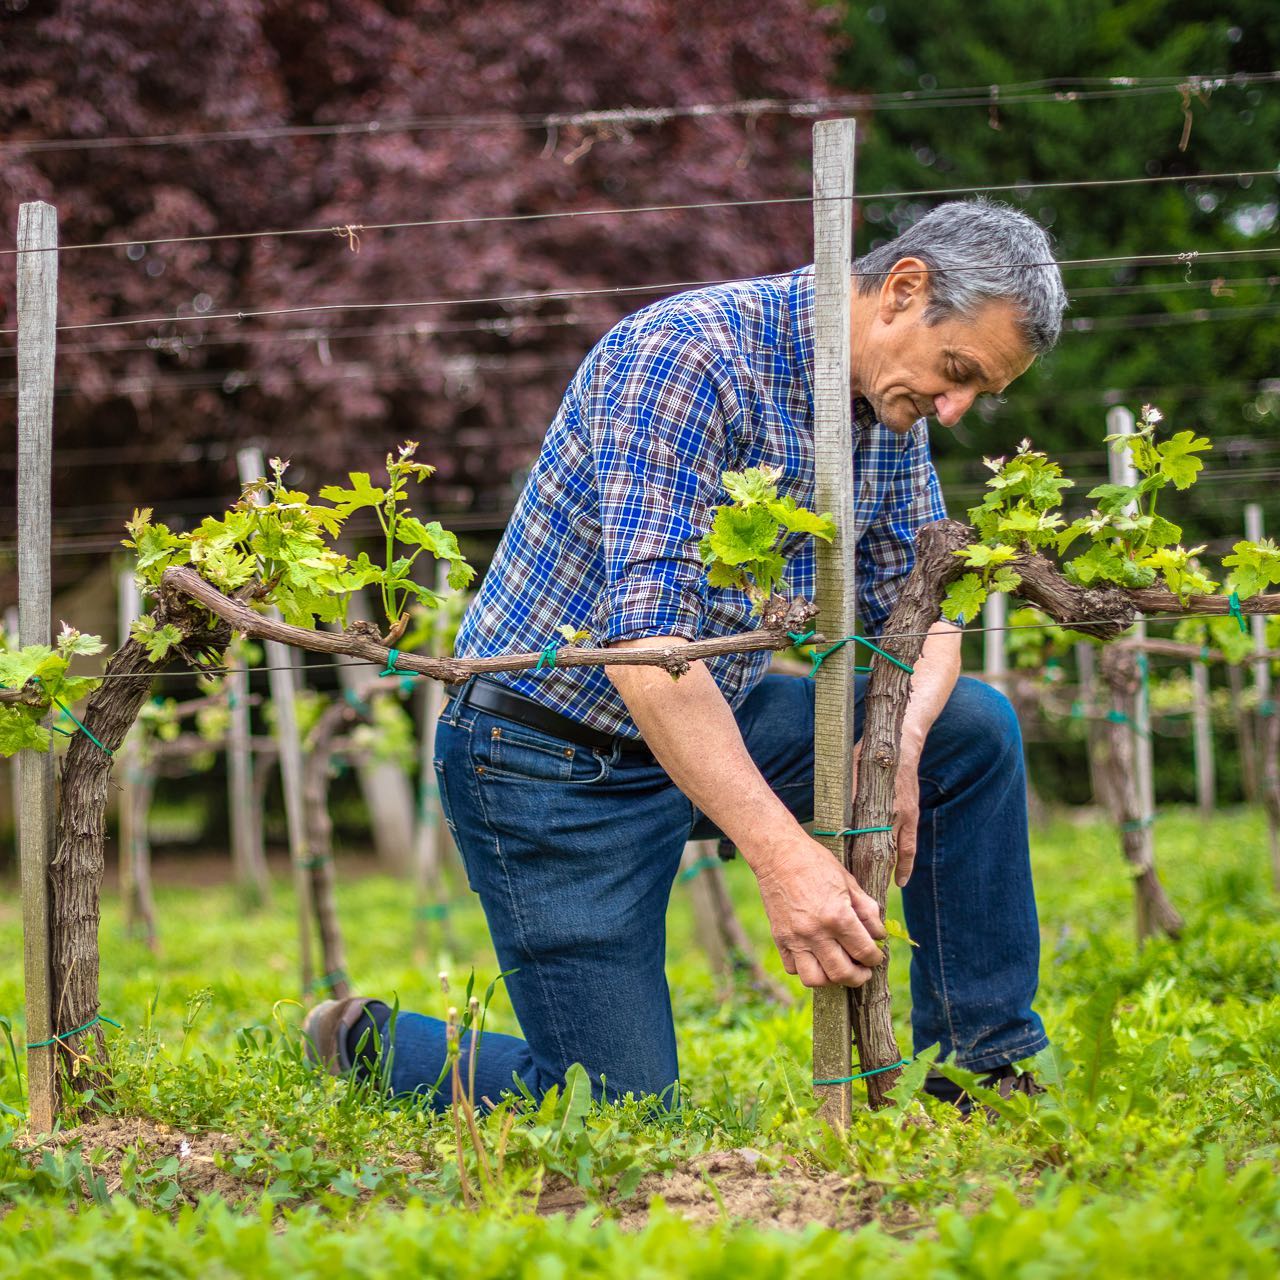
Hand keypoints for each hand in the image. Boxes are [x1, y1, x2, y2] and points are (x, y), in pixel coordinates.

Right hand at [752, 835, 886, 987]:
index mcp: (838, 916)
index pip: (865, 952)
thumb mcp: (849, 882)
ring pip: (815, 979)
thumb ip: (867, 911)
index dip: (876, 958)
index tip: (876, 955)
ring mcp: (795, 938)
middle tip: (863, 970)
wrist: (779, 855)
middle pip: (842, 973)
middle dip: (859, 976)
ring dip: (831, 979)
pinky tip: (815, 957)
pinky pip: (793, 968)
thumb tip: (879, 934)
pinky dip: (806, 968)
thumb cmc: (816, 864)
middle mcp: (816, 932)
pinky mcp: (779, 938)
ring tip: (838, 967)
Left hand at [851, 740, 922, 887]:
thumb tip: (834, 815)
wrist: (902, 744)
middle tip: (858, 894)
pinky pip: (910, 847)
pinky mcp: (912, 815)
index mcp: (877, 803)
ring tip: (877, 893)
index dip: (854, 856)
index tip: (843, 875)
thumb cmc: (870, 755)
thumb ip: (845, 792)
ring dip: (886, 872)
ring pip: (894, 852)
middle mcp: (894, 813)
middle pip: (878, 849)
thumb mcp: (851, 770)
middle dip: (868, 871)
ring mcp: (906, 816)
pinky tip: (900, 881)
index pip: (863, 837)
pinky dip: (905, 864)